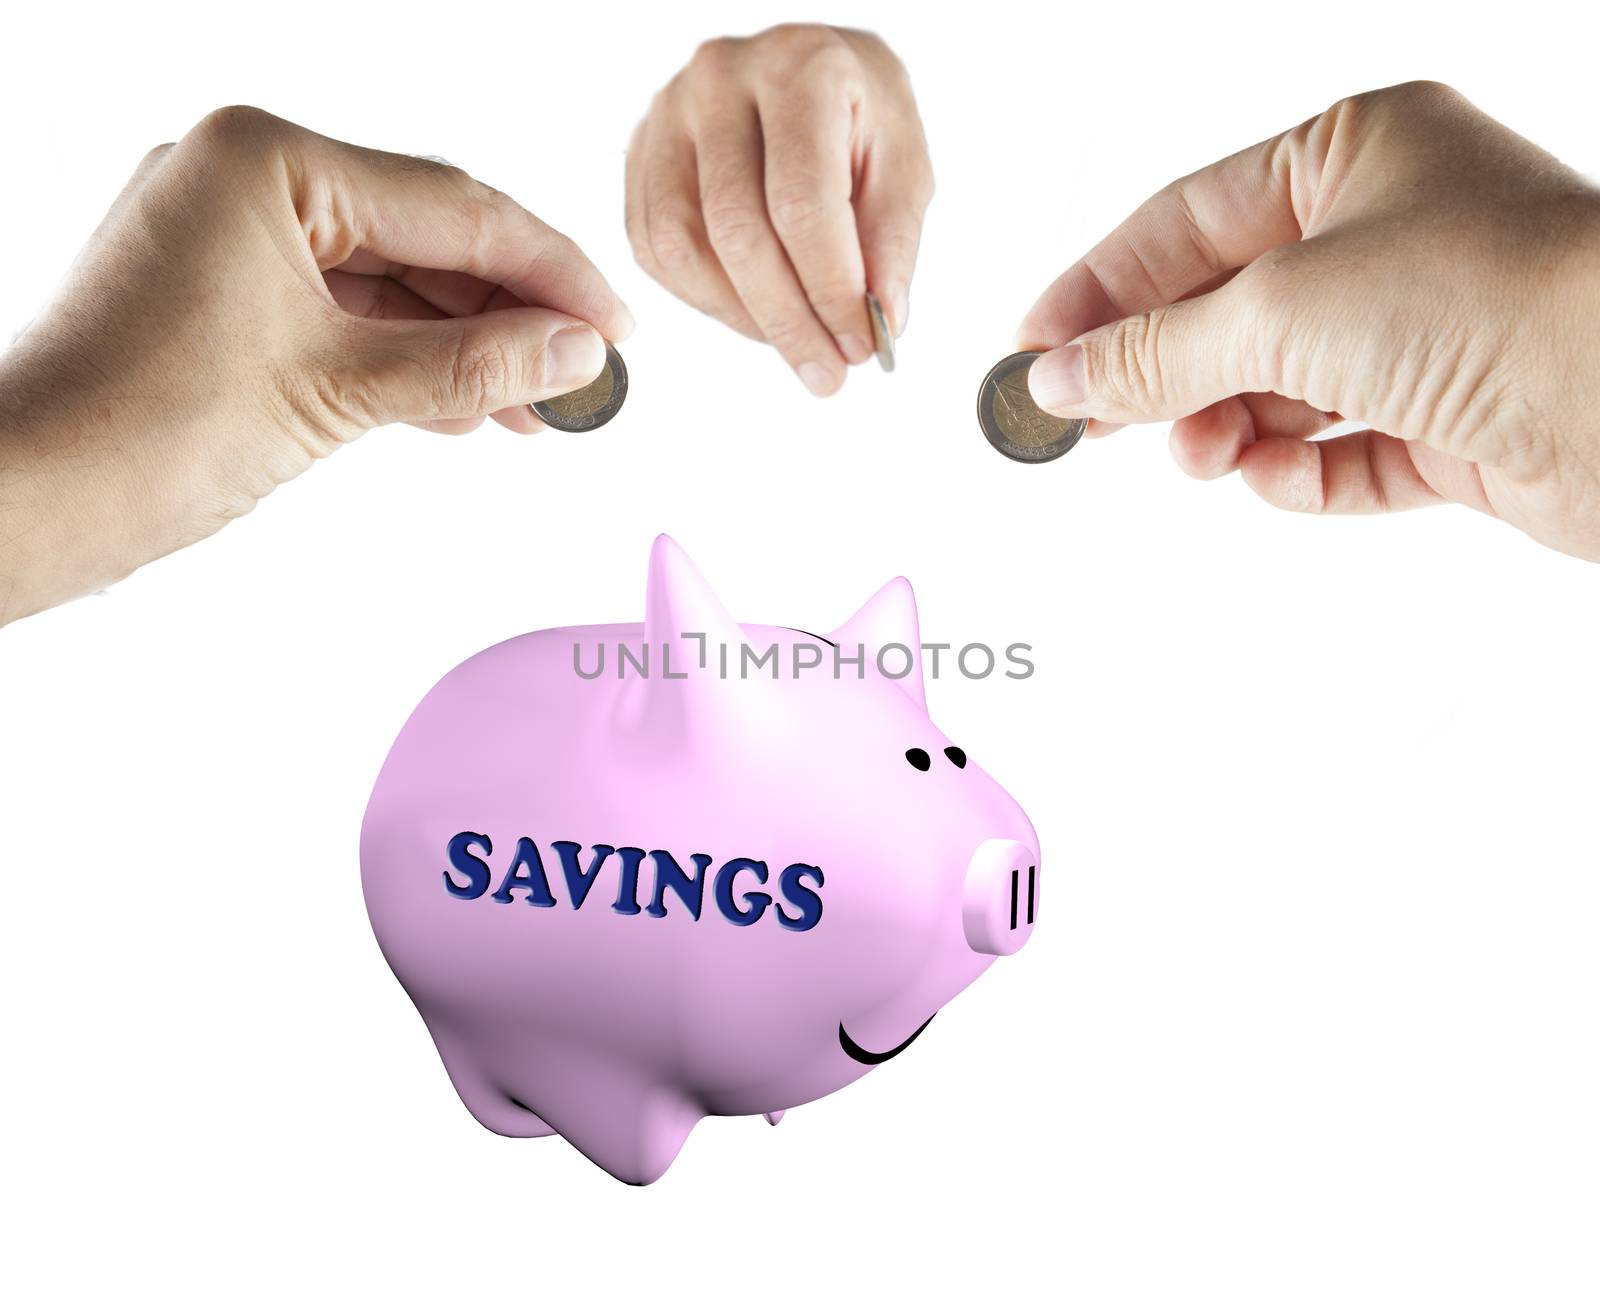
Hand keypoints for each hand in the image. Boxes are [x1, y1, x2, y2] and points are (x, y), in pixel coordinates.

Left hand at [0, 106, 631, 625]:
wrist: (27, 502)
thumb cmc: (144, 431)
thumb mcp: (340, 391)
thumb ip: (473, 363)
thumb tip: (579, 351)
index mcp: (268, 159)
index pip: (454, 206)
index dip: (551, 272)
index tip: (619, 326)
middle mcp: (247, 174)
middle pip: (427, 237)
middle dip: (513, 314)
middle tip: (590, 374)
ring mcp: (231, 233)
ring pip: (391, 282)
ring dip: (467, 346)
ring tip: (538, 409)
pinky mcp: (224, 292)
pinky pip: (345, 312)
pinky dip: (407, 360)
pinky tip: (465, 410)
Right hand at [626, 23, 932, 395]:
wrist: (806, 71)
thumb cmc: (860, 117)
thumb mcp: (904, 163)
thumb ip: (892, 241)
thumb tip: (880, 319)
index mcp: (801, 69)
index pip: (802, 201)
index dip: (830, 288)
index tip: (858, 347)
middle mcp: (721, 79)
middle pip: (738, 230)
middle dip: (788, 320)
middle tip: (827, 372)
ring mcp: (668, 114)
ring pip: (684, 246)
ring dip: (743, 318)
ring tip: (794, 345)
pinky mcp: (641, 154)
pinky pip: (656, 249)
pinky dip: (706, 300)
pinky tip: (752, 313)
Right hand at [1016, 81, 1599, 562]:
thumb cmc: (1493, 298)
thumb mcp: (1283, 309)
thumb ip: (1158, 350)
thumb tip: (1060, 377)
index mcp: (1356, 150)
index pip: (1187, 219)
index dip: (1099, 285)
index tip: (1031, 349)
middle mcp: (1393, 229)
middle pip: (1229, 307)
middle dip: (1160, 370)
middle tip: (1086, 424)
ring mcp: (1429, 328)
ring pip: (1282, 385)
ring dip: (1225, 425)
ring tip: (1200, 455)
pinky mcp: (1459, 418)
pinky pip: (1346, 450)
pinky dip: (1301, 470)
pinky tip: (1274, 478)